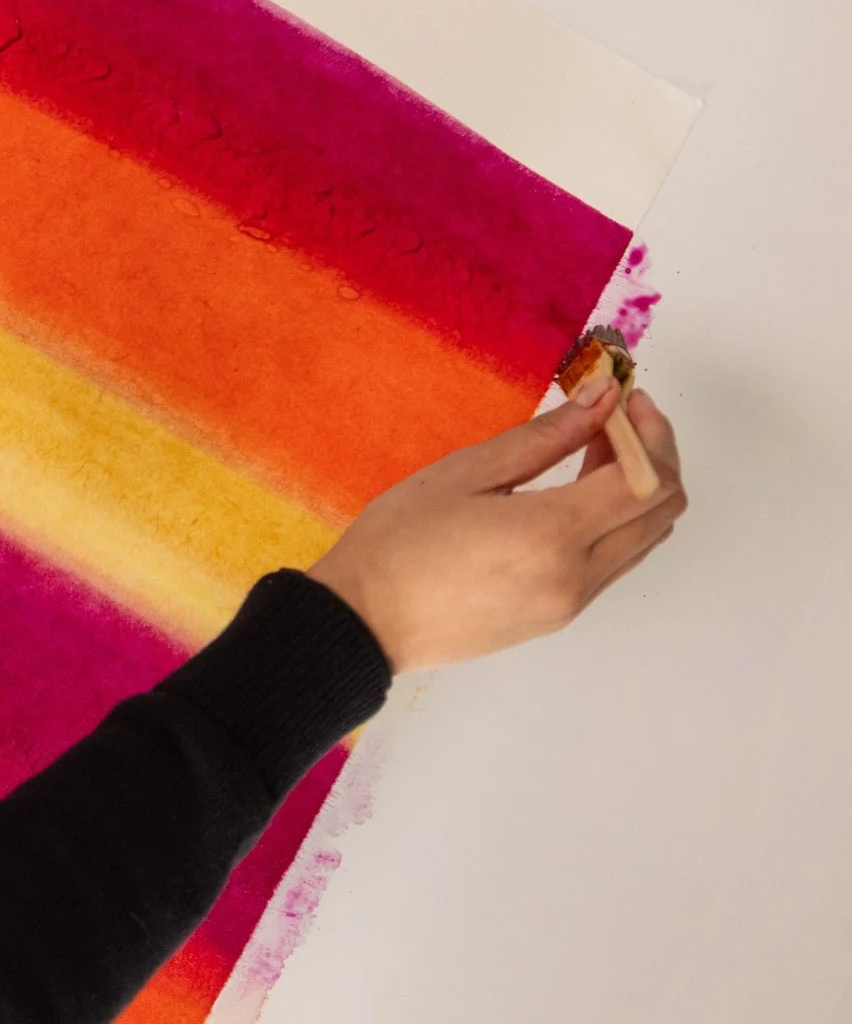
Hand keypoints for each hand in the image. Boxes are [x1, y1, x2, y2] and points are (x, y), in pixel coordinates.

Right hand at [307, 375, 685, 671]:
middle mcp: (575, 576)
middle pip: (663, 510)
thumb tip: (600, 400)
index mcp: (552, 535)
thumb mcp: (464, 474)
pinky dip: (612, 523)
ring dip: (634, 491)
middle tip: (611, 422)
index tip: (625, 400)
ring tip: (585, 458)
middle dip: (652, 455)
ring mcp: (569, 603)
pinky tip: (567, 500)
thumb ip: (544, 437)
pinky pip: (613, 562)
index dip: (650, 431)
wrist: (361, 623)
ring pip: (644, 538)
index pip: (648, 477)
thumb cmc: (396, 546)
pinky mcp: (556, 617)